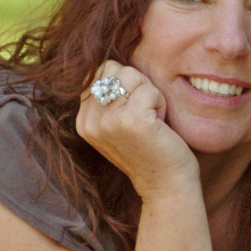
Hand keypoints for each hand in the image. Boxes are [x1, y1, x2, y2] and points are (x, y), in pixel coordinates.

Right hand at [77, 60, 198, 199]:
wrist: (166, 187)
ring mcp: (108, 120)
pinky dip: (161, 103)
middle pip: (114, 68)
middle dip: (137, 84)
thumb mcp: (118, 124)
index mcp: (83, 120)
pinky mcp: (131, 120)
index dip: (124, 83)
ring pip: (131, 75)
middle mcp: (89, 120)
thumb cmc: (150, 151)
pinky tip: (159, 126)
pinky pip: (150, 90)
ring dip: (149, 94)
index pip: (98, 71)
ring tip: (151, 121)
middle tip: (145, 115)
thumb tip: (110, 64)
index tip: (133, 112)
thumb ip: (108, 99)